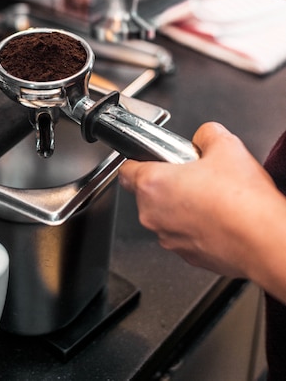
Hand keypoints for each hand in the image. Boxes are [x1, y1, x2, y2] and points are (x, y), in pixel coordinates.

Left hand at [119, 122, 281, 283]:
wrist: (264, 241)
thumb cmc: (242, 201)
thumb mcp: (225, 145)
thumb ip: (205, 134)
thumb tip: (203, 137)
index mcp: (153, 185)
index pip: (125, 169)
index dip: (139, 159)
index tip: (152, 157)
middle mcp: (153, 215)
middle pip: (148, 192)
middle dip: (168, 181)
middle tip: (195, 174)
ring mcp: (170, 239)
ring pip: (166, 215)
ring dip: (182, 205)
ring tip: (213, 196)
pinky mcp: (189, 257)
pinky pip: (184, 234)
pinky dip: (196, 226)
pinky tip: (219, 216)